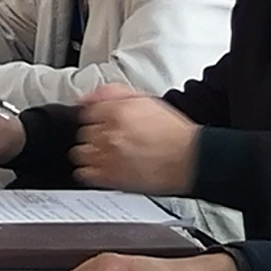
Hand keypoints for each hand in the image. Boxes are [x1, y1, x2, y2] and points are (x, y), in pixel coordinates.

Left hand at [68, 86, 199, 192]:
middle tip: (110, 140)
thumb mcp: (146, 101)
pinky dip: (90, 172)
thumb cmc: (174, 133)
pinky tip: (103, 169)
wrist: (190, 159)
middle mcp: (109, 133)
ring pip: (80, 153)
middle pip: (83, 133)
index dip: (95, 119)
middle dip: (95, 136)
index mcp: (117, 111)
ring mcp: (107, 156)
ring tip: (107, 155)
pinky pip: (84, 173)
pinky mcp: (109, 177)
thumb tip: (89, 97)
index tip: (100, 124)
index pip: (85, 112)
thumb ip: (113, 93)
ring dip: (91, 154)